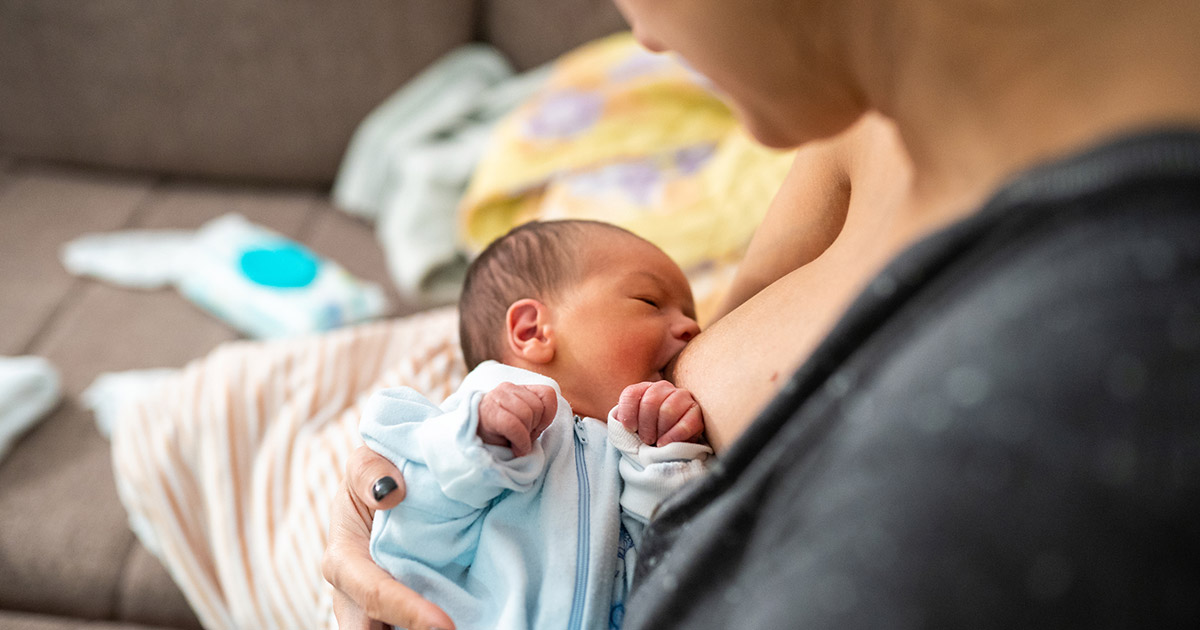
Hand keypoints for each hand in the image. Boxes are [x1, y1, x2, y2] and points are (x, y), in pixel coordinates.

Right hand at [322, 446, 455, 629]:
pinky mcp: (396, 616)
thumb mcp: (365, 464)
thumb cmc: (373, 478)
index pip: (374, 594)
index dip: (407, 611)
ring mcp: (372, 611)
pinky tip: (464, 623)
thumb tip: (391, 492)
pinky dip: (423, 628)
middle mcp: (353, 595)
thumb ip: (369, 471)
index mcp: (344, 561)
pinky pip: (405, 628)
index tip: (443, 626)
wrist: (386, 492)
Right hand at [477, 383, 557, 456]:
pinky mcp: (489, 412)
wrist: (470, 443)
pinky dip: (520, 442)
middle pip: (537, 407)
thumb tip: (552, 417)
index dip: (547, 416)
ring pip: (527, 415)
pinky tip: (515, 448)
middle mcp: (508, 388)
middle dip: (534, 428)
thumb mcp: (523, 422)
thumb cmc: (501, 434)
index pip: (548, 394)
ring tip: (516, 443)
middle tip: (523, 438)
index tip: (536, 429)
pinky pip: (514, 425)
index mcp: (520, 388)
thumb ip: (538, 414)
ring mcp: (496, 397)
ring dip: (525, 436)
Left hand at [615, 380, 704, 445]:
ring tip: (657, 442)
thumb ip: (624, 421)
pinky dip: (674, 435)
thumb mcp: (634, 426)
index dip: (628, 414)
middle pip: (650, 402)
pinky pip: (686, 422)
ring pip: (667, 410)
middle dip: (645, 426)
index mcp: (645, 388)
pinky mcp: (696, 412)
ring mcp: (682, 397)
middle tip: (646, 439)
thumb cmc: (650, 433)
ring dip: (660, 430)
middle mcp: (663, 388)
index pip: (631, 394)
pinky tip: (666, 443)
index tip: (630, 429)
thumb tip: (621, 425)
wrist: (673, 442)